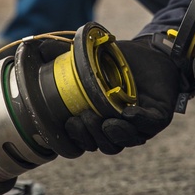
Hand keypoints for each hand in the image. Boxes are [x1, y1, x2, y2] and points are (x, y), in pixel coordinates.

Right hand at [64, 38, 180, 154]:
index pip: (86, 141)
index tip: (68, 124)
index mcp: (101, 121)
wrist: (152, 52)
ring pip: (124, 141)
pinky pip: (148, 126)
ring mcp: (140, 126)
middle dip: (91, 136)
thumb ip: (64, 57)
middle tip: (84, 117)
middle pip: (103, 145)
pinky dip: (137, 122)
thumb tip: (36, 48)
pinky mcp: (158, 117)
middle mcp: (119, 127)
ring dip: (113, 135)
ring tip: (105, 121)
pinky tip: (128, 113)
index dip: (77, 139)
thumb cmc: (120, 61)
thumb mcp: (89, 59)